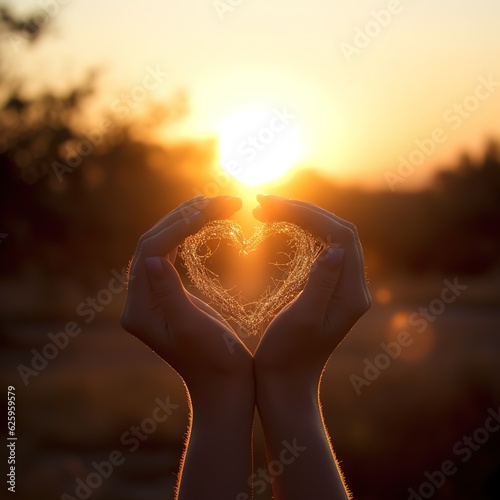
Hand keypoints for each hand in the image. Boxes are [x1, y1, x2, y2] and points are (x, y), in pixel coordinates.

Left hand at [121, 195, 254, 499]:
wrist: (224, 388)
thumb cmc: (216, 361)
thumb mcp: (191, 327)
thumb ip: (169, 294)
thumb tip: (151, 258)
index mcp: (140, 308)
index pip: (151, 250)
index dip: (180, 225)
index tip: (214, 208)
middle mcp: (140, 300)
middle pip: (153, 243)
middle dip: (184, 218)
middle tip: (218, 200)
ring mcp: (152, 298)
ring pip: (162, 246)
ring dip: (186, 222)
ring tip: (214, 204)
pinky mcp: (167, 298)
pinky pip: (171, 256)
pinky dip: (188, 237)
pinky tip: (205, 225)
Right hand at [253, 195, 370, 384]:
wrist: (284, 385)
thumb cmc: (286, 356)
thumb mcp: (302, 320)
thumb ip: (321, 283)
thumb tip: (335, 248)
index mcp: (352, 294)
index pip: (340, 236)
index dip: (309, 214)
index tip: (272, 206)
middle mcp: (352, 288)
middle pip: (336, 232)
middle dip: (302, 212)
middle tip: (263, 203)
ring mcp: (341, 288)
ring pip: (327, 238)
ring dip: (300, 220)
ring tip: (265, 210)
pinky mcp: (327, 290)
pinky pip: (319, 250)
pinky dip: (300, 234)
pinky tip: (279, 228)